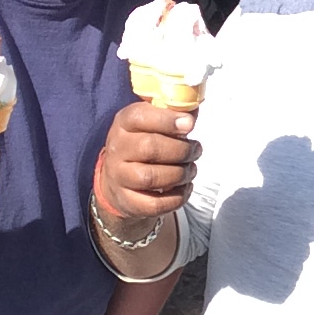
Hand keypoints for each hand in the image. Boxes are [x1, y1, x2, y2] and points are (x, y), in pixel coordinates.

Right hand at [99, 104, 200, 221]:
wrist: (119, 178)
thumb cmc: (145, 143)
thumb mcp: (154, 123)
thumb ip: (175, 113)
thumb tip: (194, 109)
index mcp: (124, 123)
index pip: (139, 116)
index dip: (167, 120)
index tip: (190, 124)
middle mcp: (117, 148)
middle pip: (149, 147)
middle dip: (181, 149)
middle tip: (196, 150)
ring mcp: (119, 176)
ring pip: (151, 177)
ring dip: (180, 174)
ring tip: (191, 169)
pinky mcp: (127, 201)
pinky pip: (154, 204)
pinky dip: (176, 198)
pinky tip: (185, 188)